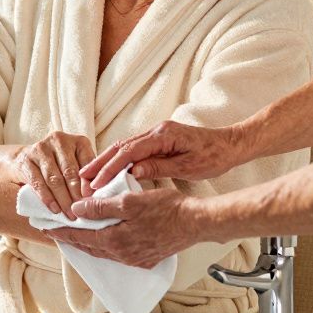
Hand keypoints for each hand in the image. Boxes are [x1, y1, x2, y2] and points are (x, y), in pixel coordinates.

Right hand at [12, 131, 95, 219]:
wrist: (25, 158)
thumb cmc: (58, 165)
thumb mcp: (76, 165)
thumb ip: (88, 175)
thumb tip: (97, 196)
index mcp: (77, 141)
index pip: (87, 162)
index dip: (89, 182)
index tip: (92, 199)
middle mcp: (59, 140)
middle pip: (70, 171)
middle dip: (76, 194)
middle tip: (81, 210)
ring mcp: (40, 149)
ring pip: (54, 178)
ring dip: (63, 199)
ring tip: (69, 214)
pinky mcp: (26, 160)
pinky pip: (38, 183)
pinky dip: (48, 198)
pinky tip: (55, 209)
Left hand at [45, 188, 196, 267]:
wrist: (196, 222)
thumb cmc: (168, 209)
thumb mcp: (130, 201)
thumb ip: (101, 207)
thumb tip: (77, 209)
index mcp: (115, 241)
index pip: (79, 237)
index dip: (61, 232)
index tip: (46, 228)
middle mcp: (123, 255)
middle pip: (88, 247)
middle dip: (70, 238)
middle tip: (54, 231)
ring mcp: (135, 259)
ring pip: (103, 251)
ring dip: (87, 242)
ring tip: (75, 234)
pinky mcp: (146, 258)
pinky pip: (117, 254)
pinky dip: (105, 246)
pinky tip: (104, 239)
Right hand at [80, 121, 248, 190]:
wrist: (230, 145)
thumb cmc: (214, 156)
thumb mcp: (188, 167)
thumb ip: (159, 167)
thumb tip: (132, 171)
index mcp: (163, 135)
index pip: (129, 152)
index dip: (110, 167)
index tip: (96, 182)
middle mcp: (156, 131)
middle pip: (120, 146)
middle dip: (100, 162)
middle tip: (83, 178)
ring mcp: (156, 134)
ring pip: (123, 146)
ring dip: (105, 161)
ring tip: (89, 176)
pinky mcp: (157, 140)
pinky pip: (132, 149)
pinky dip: (117, 159)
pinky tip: (107, 170)